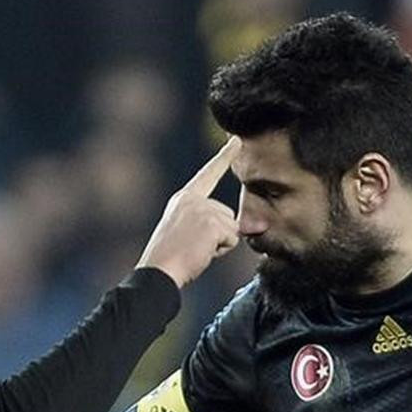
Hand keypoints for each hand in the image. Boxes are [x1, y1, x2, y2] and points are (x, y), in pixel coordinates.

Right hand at [136, 137, 241, 287]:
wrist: (158, 271)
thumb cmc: (169, 260)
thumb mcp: (187, 234)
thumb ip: (211, 226)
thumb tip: (253, 228)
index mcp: (183, 198)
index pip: (208, 174)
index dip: (224, 157)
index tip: (237, 140)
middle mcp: (192, 199)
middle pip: (228, 216)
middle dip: (219, 236)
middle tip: (193, 248)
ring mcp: (202, 209)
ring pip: (232, 229)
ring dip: (220, 245)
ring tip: (195, 251)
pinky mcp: (211, 223)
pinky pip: (232, 240)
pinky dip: (220, 251)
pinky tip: (200, 253)